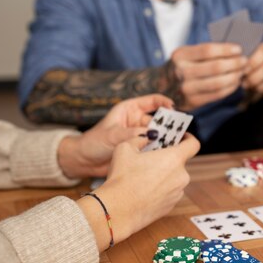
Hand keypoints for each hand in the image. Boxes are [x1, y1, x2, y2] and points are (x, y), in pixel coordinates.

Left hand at [58, 94, 172, 177]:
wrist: (84, 161)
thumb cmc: (94, 143)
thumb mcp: (113, 135)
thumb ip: (133, 133)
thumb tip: (153, 133)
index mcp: (129, 109)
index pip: (152, 101)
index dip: (164, 102)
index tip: (174, 108)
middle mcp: (137, 121)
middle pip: (159, 119)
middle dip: (169, 125)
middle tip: (179, 132)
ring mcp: (140, 135)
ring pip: (159, 134)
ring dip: (166, 139)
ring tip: (175, 144)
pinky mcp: (141, 148)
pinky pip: (155, 147)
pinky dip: (161, 150)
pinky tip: (167, 153)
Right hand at [78, 134, 199, 250]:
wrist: (118, 210)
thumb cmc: (122, 178)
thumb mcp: (125, 148)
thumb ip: (139, 139)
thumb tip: (145, 138)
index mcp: (174, 158)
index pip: (193, 145)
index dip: (188, 138)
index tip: (181, 137)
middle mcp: (181, 176)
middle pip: (179, 162)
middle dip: (167, 159)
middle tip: (150, 159)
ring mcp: (178, 192)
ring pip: (174, 178)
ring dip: (163, 175)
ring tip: (143, 177)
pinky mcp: (172, 205)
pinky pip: (169, 192)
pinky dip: (160, 189)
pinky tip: (144, 191)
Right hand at [169, 43, 247, 109]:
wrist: (161, 86)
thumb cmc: (182, 66)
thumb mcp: (186, 55)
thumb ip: (206, 52)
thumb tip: (234, 49)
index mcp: (181, 55)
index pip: (208, 50)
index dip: (226, 49)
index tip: (239, 49)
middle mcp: (181, 72)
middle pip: (216, 67)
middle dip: (235, 64)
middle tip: (245, 61)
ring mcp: (186, 88)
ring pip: (218, 83)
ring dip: (235, 77)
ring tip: (241, 72)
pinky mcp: (192, 102)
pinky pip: (217, 95)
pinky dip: (230, 88)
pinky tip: (235, 83)